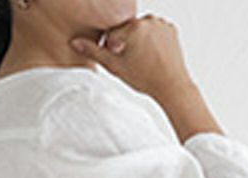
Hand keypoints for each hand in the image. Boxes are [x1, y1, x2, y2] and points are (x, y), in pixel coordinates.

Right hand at [69, 14, 194, 99]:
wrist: (172, 86)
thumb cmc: (145, 79)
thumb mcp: (115, 67)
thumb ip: (94, 52)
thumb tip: (75, 42)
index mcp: (132, 27)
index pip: (112, 34)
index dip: (114, 50)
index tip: (123, 61)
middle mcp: (147, 21)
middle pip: (127, 30)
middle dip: (127, 44)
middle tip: (135, 62)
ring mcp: (161, 24)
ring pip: (142, 30)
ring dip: (140, 41)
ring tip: (145, 60)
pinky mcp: (171, 28)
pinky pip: (156, 31)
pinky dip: (154, 41)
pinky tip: (154, 55)